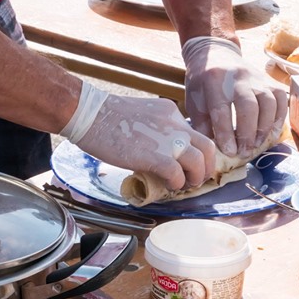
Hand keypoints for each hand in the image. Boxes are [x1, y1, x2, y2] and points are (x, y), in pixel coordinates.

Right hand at [60, 83, 216, 190]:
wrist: (89, 114)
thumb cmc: (105, 117)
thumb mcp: (141, 116)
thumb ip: (156, 130)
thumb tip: (158, 152)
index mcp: (170, 113)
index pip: (195, 134)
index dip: (197, 153)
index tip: (190, 164)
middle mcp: (175, 124)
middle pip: (208, 147)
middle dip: (206, 167)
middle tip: (196, 178)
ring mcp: (168, 140)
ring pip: (200, 162)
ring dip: (196, 178)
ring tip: (184, 185)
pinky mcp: (156, 156)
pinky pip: (178, 175)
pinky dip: (176, 184)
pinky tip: (167, 186)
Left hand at [182, 36, 287, 157]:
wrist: (215, 53)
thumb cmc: (202, 82)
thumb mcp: (194, 100)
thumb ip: (202, 124)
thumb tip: (213, 149)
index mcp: (213, 80)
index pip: (221, 110)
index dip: (226, 133)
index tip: (229, 151)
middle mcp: (237, 77)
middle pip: (248, 106)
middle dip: (247, 133)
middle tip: (243, 152)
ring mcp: (256, 77)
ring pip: (268, 103)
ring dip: (264, 128)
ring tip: (256, 145)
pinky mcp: (269, 80)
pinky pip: (281, 99)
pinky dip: (279, 118)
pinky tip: (272, 133)